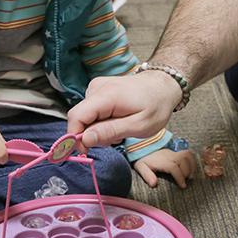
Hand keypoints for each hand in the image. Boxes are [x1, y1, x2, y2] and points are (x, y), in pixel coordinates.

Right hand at [68, 71, 182, 148]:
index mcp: (106, 95)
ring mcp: (96, 87)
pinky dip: (101, 121)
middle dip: (92, 135)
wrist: (163, 86)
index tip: (85, 151)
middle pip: (80, 118)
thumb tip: (84, 140)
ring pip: (85, 117)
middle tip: (116, 138)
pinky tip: (117, 120)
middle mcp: (96, 88)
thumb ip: (110, 132)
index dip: (75, 137)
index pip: (76, 116)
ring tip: (121, 128)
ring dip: (99, 129)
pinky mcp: (97, 90)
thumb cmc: (155, 106)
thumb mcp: (138, 126)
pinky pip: (91, 112)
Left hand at [132, 148, 195, 188]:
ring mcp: (173, 152)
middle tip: (187, 181)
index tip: (183, 186)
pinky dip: (192, 161)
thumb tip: (154, 184)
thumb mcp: (140, 168)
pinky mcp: (176, 152)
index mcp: (162, 160)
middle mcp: (169, 155)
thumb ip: (147, 175)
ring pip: (187, 155)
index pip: (174, 167)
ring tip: (191, 176)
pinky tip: (191, 169)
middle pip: (183, 160)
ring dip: (192, 166)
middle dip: (187, 171)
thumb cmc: (143, 160)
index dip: (180, 177)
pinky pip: (188, 153)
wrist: (143, 148)